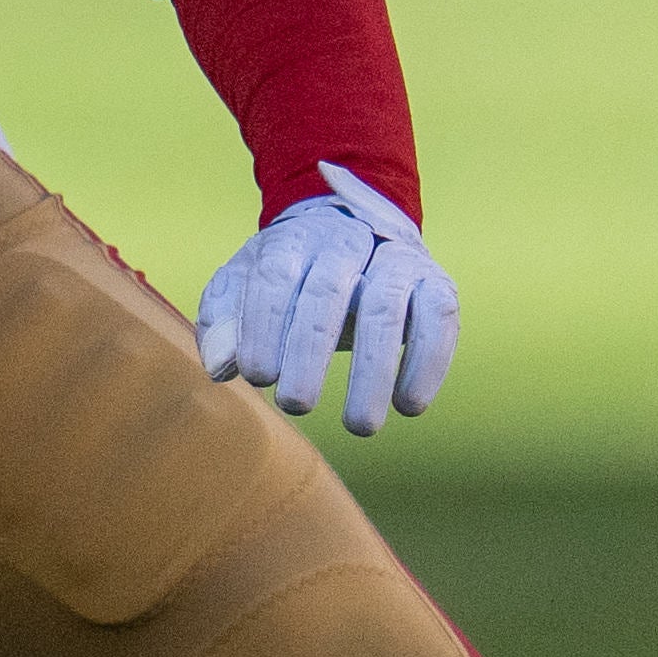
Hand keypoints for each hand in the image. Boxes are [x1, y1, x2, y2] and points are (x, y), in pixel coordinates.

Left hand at [196, 160, 456, 436]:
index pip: (275, 275)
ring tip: (360, 426)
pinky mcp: (435, 281)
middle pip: (327, 291)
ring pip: (387, 306)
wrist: (356, 230)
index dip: (264, 325)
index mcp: (293, 240)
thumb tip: (219, 367)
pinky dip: (427, 362)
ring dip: (374, 370)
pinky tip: (409, 405)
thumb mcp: (244, 285)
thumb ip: (223, 321)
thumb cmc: (290, 275)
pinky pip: (438, 318)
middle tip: (296, 405)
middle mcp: (346, 241)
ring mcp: (396, 258)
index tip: (258, 377)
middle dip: (309, 351)